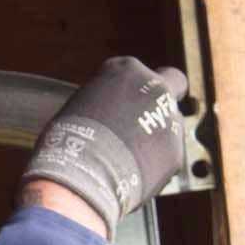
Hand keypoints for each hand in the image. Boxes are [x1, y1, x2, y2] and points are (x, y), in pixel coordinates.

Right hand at [22, 57, 189, 234]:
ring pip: (170, 124)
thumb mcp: (82, 106)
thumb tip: (109, 114)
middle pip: (173, 83)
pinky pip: (167, 155)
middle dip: (162, 99)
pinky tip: (132, 174)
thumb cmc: (69, 140)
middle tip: (146, 120)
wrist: (82, 174)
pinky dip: (154, 164)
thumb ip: (106, 103)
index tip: (122, 105)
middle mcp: (154, 88)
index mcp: (126, 70)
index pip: (137, 72)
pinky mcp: (175, 151)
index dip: (131, 90)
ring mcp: (169, 119)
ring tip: (129, 157)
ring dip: (157, 136)